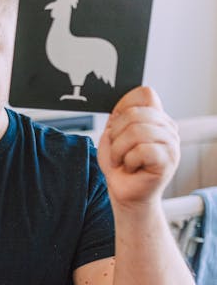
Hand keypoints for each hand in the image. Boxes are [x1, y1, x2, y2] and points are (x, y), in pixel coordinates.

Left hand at [98, 86, 179, 207]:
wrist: (124, 191)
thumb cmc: (120, 165)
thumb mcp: (113, 135)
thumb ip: (120, 116)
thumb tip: (126, 100)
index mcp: (155, 118)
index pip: (145, 94)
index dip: (123, 107)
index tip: (116, 127)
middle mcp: (167, 127)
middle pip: (135, 113)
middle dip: (115, 135)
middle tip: (118, 151)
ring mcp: (171, 143)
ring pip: (137, 131)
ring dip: (119, 150)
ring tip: (123, 160)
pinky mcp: (168, 160)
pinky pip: (142, 150)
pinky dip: (128, 160)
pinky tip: (131, 167)